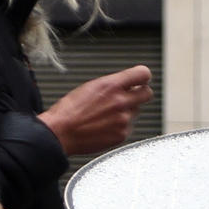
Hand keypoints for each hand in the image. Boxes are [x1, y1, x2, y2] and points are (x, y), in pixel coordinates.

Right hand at [39, 65, 153, 156]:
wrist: (61, 132)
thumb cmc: (70, 110)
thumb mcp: (91, 87)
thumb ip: (113, 85)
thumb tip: (128, 84)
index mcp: (111, 85)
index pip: (143, 74)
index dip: (143, 76)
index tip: (141, 79)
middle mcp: (120, 102)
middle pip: (147, 93)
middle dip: (141, 93)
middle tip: (132, 95)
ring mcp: (123, 120)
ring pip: (135, 111)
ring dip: (126, 111)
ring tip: (105, 114)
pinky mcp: (122, 135)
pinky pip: (128, 126)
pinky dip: (119, 125)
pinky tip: (104, 125)